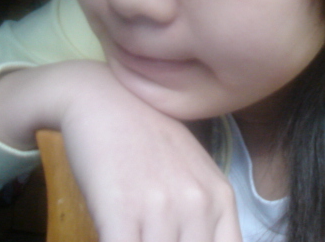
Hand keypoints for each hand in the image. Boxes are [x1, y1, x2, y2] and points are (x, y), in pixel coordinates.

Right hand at [0, 60, 242, 241]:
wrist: (103, 98)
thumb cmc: (144, 136)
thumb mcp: (191, 170)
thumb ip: (204, 212)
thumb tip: (199, 238)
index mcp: (220, 197)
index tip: (179, 241)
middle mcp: (199, 203)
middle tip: (151, 235)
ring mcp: (161, 207)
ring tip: (133, 233)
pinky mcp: (122, 210)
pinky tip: (110, 234)